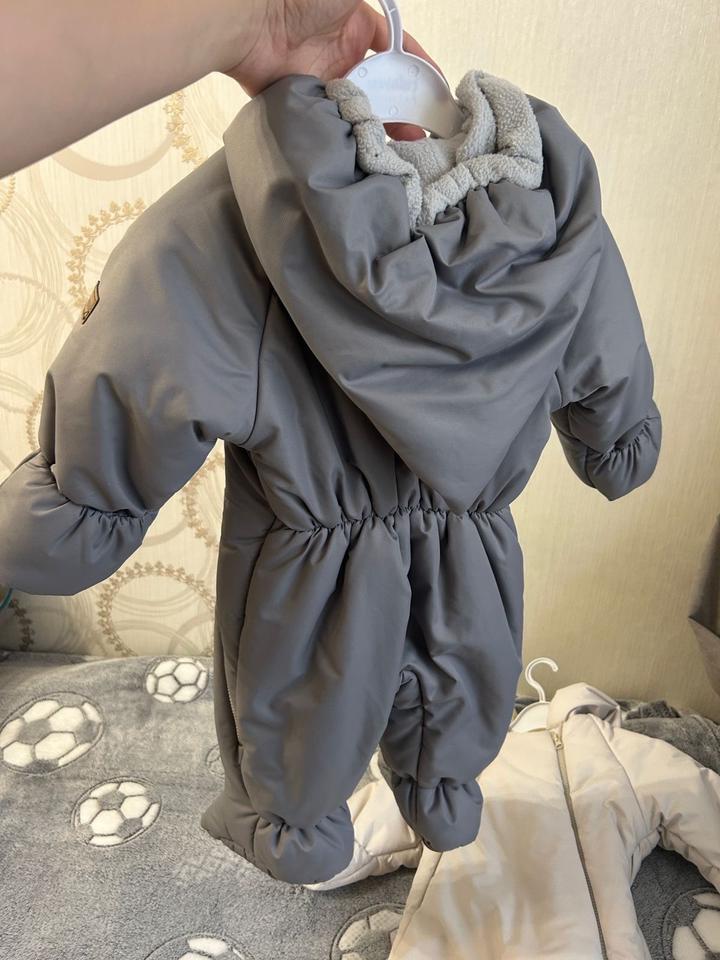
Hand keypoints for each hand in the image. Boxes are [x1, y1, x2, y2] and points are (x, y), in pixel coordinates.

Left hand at [222, 0, 440, 139]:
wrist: (248, 21)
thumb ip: (380, 10)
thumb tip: (399, 28)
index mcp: (356, 24)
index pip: (397, 49)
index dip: (419, 68)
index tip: (437, 93)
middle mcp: (342, 55)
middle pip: (381, 87)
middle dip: (405, 108)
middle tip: (424, 133)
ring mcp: (323, 81)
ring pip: (360, 109)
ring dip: (380, 126)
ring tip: (402, 149)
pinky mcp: (304, 103)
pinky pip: (333, 122)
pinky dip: (348, 134)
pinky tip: (366, 148)